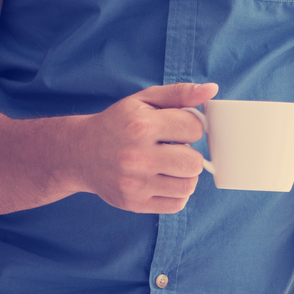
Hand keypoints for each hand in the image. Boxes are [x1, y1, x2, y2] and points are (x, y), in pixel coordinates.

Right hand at [66, 81, 216, 212]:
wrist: (81, 153)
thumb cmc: (119, 123)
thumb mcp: (144, 100)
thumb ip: (179, 93)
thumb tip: (212, 90)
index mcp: (141, 126)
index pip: (194, 128)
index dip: (191, 126)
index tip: (177, 128)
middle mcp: (137, 156)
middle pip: (194, 163)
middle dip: (190, 154)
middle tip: (174, 149)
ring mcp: (135, 183)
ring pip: (188, 185)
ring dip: (184, 175)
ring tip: (169, 165)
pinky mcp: (134, 203)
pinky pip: (177, 204)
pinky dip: (176, 193)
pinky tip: (163, 180)